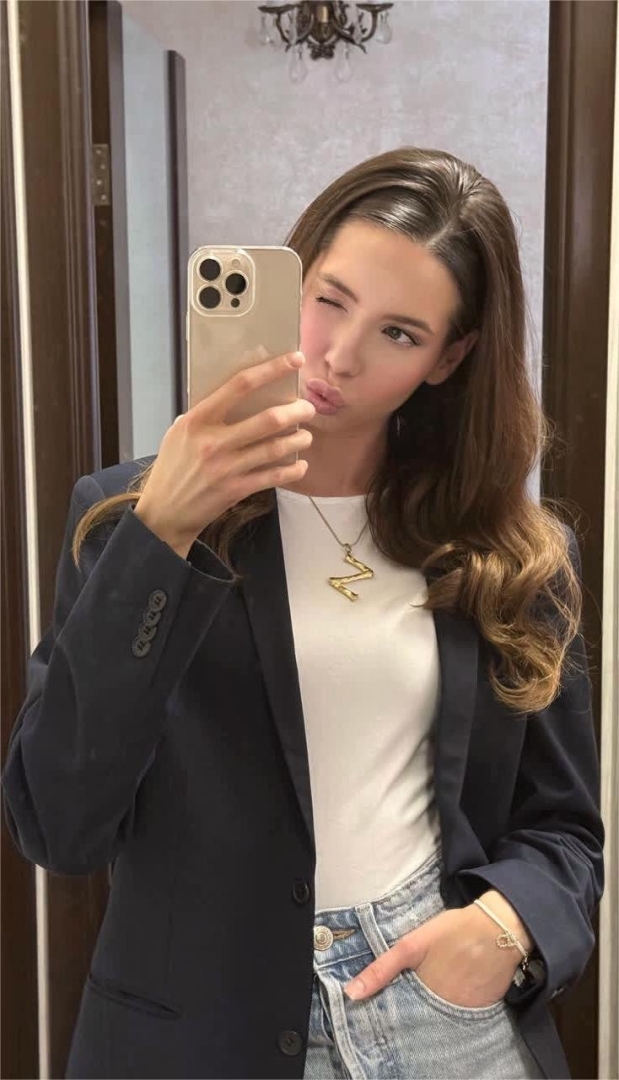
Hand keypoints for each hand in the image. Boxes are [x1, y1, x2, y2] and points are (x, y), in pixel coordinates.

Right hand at [135, 352, 314, 557]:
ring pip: (276, 448)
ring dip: (298, 440)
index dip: (272, 370)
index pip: (240, 385)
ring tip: (306, 436)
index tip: (295, 360)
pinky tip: (300, 466)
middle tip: (307, 409)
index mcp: (198, 420)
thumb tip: (233, 395)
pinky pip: (273, 477)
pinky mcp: (235, 490)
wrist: (164, 513)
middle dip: (297, 411)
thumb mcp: (178, 434)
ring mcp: (226, 467)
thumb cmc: (172, 468)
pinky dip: (292, 471)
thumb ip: (203, 416)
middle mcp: (213, 441)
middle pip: (268, 419)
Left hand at [344, 903, 521, 1007]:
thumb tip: (351, 994)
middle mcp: (443, 1009)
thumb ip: (382, 969)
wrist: (497, 928)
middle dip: (412, 1014)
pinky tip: (454, 994)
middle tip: (414, 997)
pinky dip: (456, 1010)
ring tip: (434, 994)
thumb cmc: (452, 931)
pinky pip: (463, 1017)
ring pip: (441, 1020)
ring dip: (434, 1012)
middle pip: (421, 1018)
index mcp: (423, 993)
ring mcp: (464, 1012)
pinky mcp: (483, 1011)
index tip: (382, 1014)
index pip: (400, 1015)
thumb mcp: (412, 944)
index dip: (392, 1013)